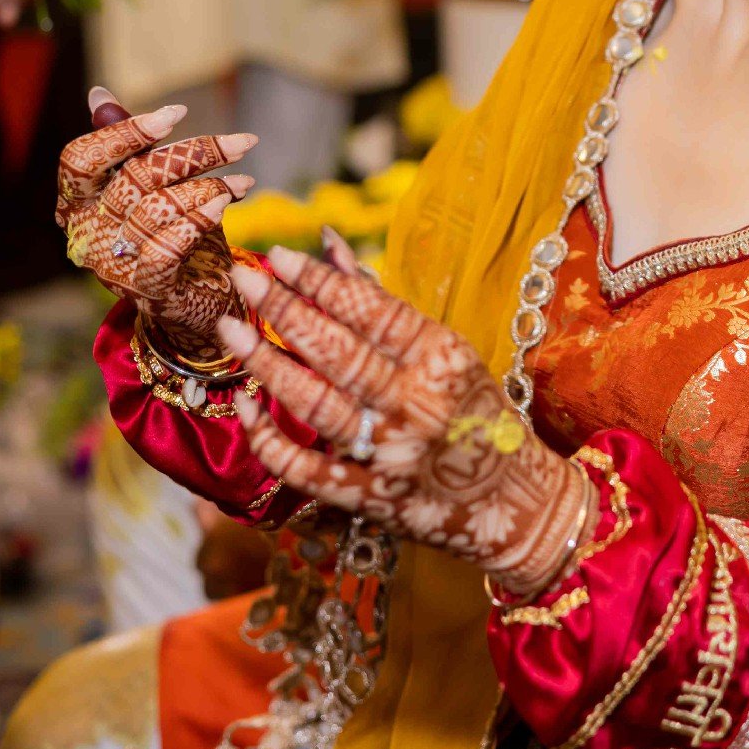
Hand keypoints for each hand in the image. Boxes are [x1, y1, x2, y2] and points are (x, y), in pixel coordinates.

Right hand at [56, 86, 257, 358]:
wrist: (198, 302)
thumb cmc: (172, 234)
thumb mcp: (151, 186)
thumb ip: (124, 144)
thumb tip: (98, 95)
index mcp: (76, 203)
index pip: (79, 158)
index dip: (124, 132)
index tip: (178, 114)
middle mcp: (86, 233)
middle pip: (134, 176)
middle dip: (195, 153)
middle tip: (242, 142)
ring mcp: (113, 264)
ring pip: (158, 207)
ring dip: (210, 186)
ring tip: (243, 179)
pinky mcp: (146, 287)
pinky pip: (170, 245)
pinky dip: (201, 218)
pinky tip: (228, 202)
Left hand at [217, 247, 593, 594]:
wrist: (516, 505)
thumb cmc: (477, 415)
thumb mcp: (445, 353)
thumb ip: (383, 304)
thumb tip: (327, 243)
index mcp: (444, 359)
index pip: (373, 311)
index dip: (322, 281)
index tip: (278, 255)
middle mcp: (421, 404)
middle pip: (340, 352)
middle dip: (285, 311)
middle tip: (242, 279)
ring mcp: (395, 455)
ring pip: (318, 404)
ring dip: (268, 364)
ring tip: (231, 329)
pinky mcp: (373, 500)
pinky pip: (308, 470)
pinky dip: (271, 439)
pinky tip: (245, 406)